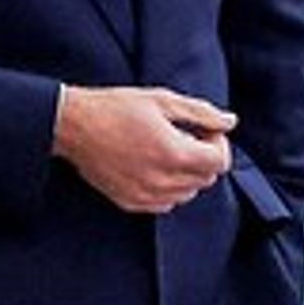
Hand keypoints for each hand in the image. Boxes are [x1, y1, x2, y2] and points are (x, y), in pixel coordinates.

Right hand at [53, 85, 234, 213]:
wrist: (73, 126)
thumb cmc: (115, 107)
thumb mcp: (161, 100)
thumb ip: (201, 113)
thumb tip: (230, 121)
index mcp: (175, 154)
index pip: (220, 162)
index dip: (218, 143)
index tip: (204, 129)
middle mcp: (164, 181)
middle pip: (206, 179)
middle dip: (203, 156)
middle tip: (184, 135)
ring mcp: (146, 195)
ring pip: (188, 193)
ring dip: (186, 174)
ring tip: (165, 150)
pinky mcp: (131, 202)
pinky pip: (165, 204)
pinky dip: (167, 188)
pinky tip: (151, 166)